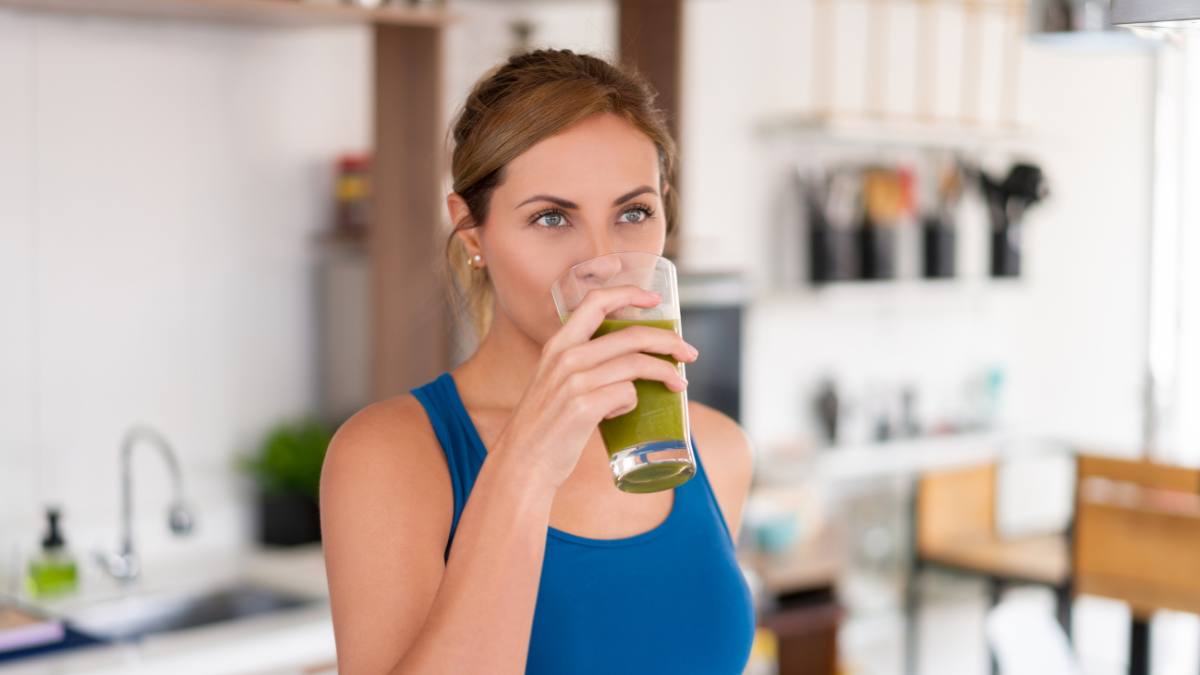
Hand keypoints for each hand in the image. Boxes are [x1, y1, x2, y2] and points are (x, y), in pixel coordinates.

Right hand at [489, 285, 698, 490]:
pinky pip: (627, 393)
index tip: (654, 299)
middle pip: (631, 335)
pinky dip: (633, 402)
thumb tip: (629, 366)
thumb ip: (583, 367)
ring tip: (678, 385)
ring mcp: (574, 382)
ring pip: (636, 363)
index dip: (629, 293)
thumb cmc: (545, 426)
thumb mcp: (554, 383)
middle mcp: (566, 357)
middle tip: (689, 352)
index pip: (595, 301)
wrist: (522, 462)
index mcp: (558, 345)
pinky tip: (621, 415)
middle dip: (669, 340)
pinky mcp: (584, 408)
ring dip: (665, 372)